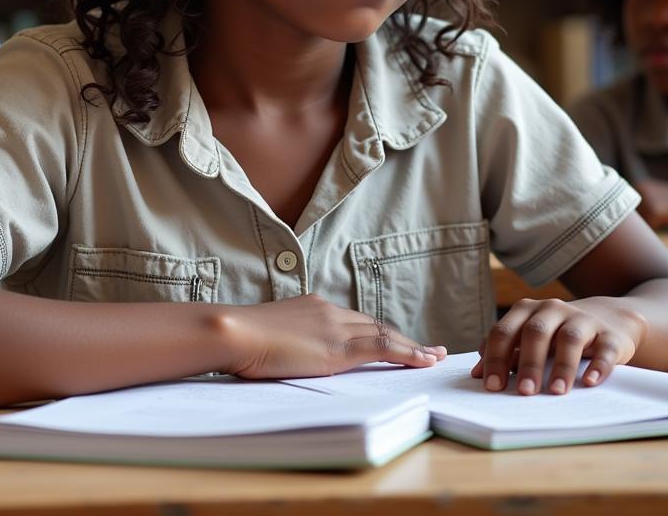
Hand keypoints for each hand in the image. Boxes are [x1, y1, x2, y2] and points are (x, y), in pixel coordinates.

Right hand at [215, 293, 445, 379]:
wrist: (234, 331)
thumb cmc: (240, 339)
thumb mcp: (269, 336)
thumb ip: (286, 340)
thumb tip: (284, 354)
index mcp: (312, 307)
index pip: (354, 320)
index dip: (377, 331)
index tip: (393, 338)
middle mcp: (329, 311)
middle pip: (375, 324)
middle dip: (403, 337)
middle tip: (428, 348)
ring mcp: (336, 326)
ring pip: (384, 334)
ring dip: (412, 346)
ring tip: (433, 356)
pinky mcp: (338, 346)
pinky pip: (383, 347)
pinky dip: (407, 353)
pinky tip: (423, 360)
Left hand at [471, 297, 646, 394]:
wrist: (605, 320)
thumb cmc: (555, 335)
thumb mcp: (528, 339)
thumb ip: (505, 353)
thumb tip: (478, 374)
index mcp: (526, 310)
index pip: (504, 331)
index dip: (496, 358)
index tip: (492, 387)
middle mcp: (551, 309)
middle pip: (535, 332)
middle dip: (528, 363)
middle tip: (523, 392)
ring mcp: (582, 319)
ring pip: (569, 339)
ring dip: (562, 366)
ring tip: (556, 393)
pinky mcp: (609, 335)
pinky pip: (604, 348)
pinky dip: (598, 365)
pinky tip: (591, 382)